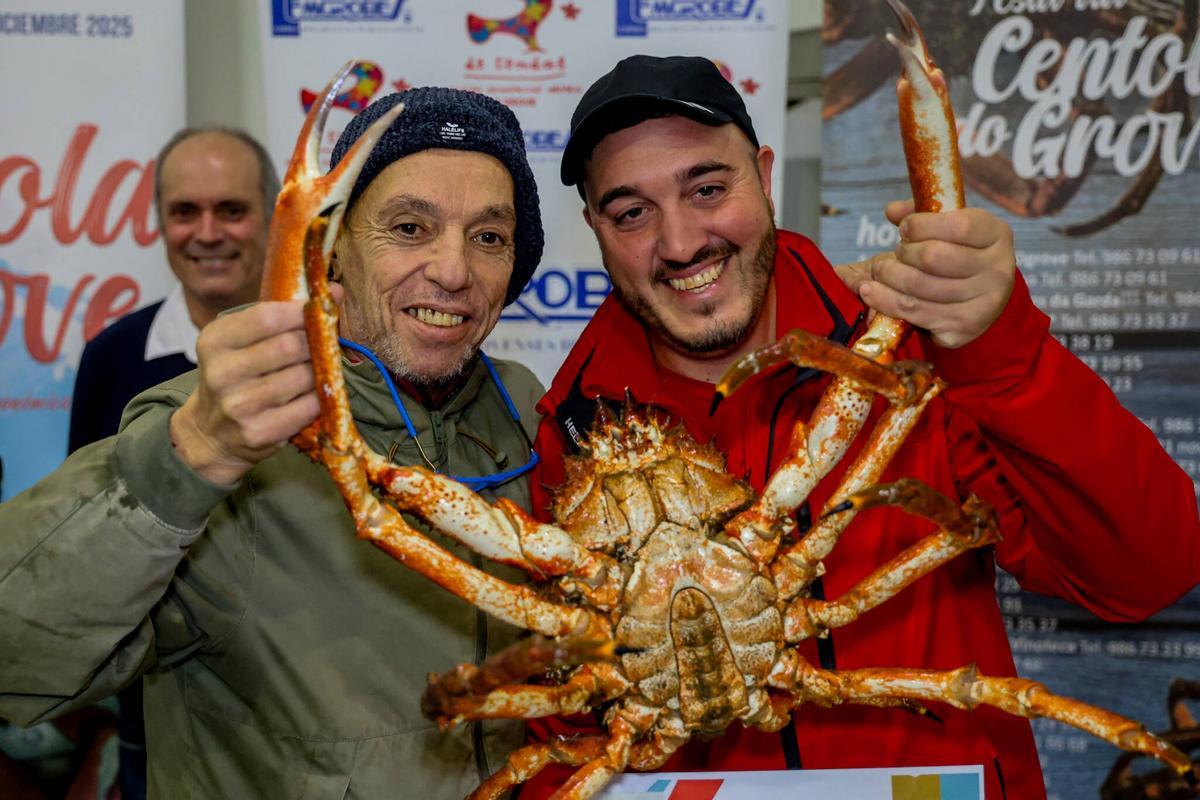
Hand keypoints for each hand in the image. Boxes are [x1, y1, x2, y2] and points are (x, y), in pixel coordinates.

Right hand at [169, 301, 318, 484]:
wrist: (209, 432)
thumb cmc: (235, 375)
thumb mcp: (240, 340)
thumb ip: (280, 315)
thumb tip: (335, 290)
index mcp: (215, 341)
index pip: (267, 318)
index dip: (302, 311)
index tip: (320, 309)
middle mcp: (222, 373)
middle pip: (290, 347)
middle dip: (316, 342)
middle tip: (324, 343)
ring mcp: (240, 406)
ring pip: (304, 377)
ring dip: (320, 371)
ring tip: (317, 369)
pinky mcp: (258, 432)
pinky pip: (309, 407)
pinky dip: (320, 398)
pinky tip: (313, 394)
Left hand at [835, 200, 1015, 347]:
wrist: (978, 300)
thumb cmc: (958, 254)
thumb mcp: (948, 228)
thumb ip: (921, 215)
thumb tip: (892, 211)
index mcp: (996, 235)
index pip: (957, 226)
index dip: (921, 225)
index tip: (904, 228)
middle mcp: (997, 269)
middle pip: (933, 257)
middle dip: (902, 253)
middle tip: (895, 253)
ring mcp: (983, 303)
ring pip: (918, 287)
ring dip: (887, 276)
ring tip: (878, 270)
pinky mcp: (963, 328)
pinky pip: (913, 312)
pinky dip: (884, 300)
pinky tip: (870, 290)